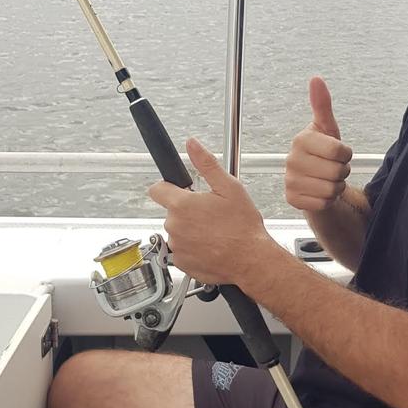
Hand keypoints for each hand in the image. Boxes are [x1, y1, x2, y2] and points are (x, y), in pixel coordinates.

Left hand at [147, 138, 272, 284]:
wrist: (251, 260)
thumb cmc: (243, 228)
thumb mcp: (229, 188)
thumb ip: (206, 164)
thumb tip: (192, 145)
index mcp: (182, 205)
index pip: (157, 189)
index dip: (168, 187)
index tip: (180, 190)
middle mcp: (174, 226)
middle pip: (171, 211)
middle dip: (186, 210)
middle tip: (210, 213)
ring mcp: (176, 246)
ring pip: (177, 231)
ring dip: (189, 229)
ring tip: (213, 231)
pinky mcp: (181, 263)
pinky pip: (181, 250)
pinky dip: (192, 247)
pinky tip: (210, 245)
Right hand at [285, 76, 352, 211]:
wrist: (316, 180)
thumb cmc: (324, 153)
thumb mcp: (328, 129)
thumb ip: (323, 105)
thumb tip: (316, 79)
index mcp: (301, 140)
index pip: (338, 151)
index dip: (346, 154)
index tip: (339, 153)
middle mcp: (291, 160)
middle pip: (337, 171)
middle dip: (342, 172)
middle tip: (333, 168)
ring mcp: (289, 181)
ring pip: (331, 189)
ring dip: (336, 187)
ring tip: (328, 180)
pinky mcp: (292, 199)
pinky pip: (323, 203)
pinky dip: (328, 200)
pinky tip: (321, 192)